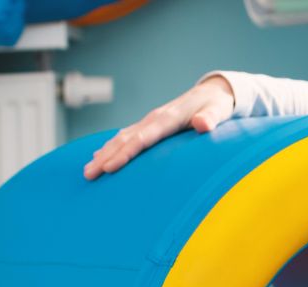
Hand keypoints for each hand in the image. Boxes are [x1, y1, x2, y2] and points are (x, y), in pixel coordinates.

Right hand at [82, 76, 234, 179]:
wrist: (212, 91)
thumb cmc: (217, 105)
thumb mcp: (219, 111)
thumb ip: (211, 118)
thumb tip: (203, 124)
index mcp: (169, 118)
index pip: (143, 139)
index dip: (126, 153)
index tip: (109, 167)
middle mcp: (154, 118)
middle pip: (125, 139)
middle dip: (105, 157)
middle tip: (88, 174)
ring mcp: (150, 121)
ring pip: (121, 138)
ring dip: (104, 154)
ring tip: (88, 170)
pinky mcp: (150, 124)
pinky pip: (126, 136)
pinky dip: (111, 147)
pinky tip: (100, 156)